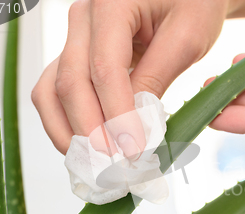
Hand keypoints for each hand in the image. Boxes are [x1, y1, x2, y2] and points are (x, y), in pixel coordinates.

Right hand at [32, 0, 228, 156]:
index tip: (134, 151)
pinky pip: (58, 91)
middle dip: (92, 131)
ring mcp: (74, 36)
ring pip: (52, 90)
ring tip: (94, 164)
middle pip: (71, 83)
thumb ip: (157, 76)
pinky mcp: (77, 55)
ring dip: (70, 132)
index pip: (105, 69)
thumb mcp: (187, 37)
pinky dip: (67, 121)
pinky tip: (86, 146)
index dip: (117, 116)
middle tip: (114, 167)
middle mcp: (83, 18)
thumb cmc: (193, 3)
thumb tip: (135, 125)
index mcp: (112, 3)